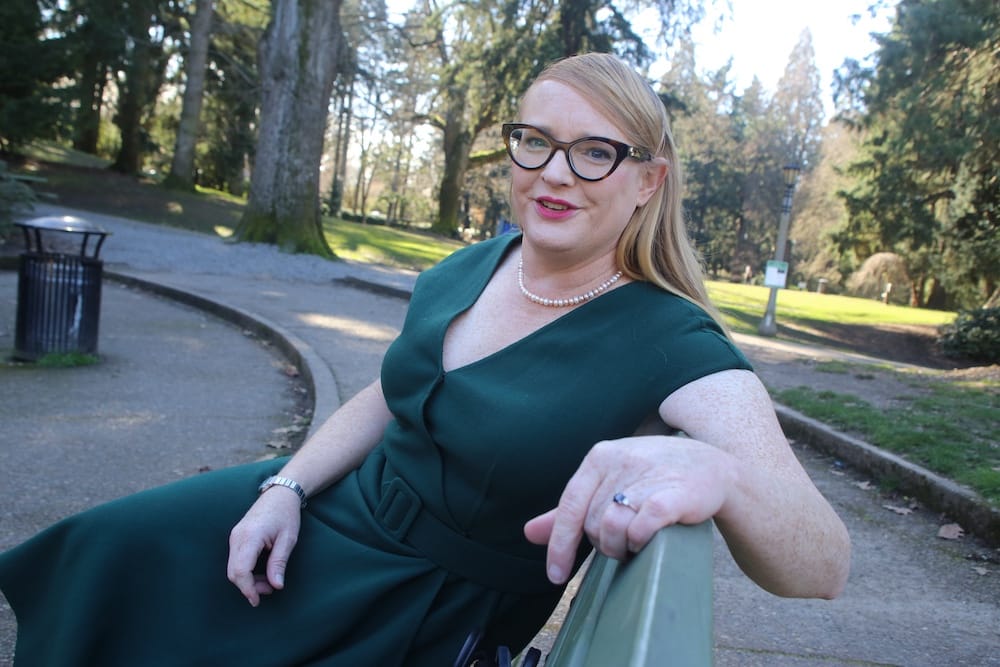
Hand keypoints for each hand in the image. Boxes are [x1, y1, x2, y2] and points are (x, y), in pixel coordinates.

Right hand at [227, 488, 302, 605]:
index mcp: (250, 536)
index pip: (240, 570)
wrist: (280, 494)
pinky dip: (246, 571)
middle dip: (249, 586)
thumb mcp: (288, 540)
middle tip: (270, 590)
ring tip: (269, 581)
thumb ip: (279, 563)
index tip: (257, 600)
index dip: (247, 589)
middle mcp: (237, 537)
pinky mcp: (236, 538)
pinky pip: (236, 560)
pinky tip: (262, 572)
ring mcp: (234, 536)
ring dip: (248, 580)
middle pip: (233, 572)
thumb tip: (276, 586)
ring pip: (233, 568)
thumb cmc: (286, 514)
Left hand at [523, 435, 736, 583]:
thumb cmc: (654, 476)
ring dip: (621, 546)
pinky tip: (648, 540)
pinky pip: (643, 527)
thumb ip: (570, 510)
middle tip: (623, 543)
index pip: (568, 506)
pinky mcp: (674, 493)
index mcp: (599, 457)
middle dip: (603, 545)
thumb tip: (529, 533)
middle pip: (592, 522)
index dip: (559, 544)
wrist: (712, 465)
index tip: (555, 576)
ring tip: (635, 543)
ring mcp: (647, 476)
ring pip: (613, 527)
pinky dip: (640, 541)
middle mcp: (620, 461)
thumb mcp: (608, 483)